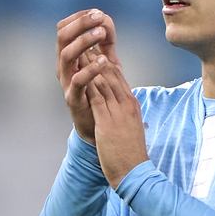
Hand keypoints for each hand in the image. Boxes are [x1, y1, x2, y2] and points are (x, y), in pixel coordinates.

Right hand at [56, 9, 121, 143]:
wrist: (98, 126)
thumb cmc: (101, 92)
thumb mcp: (106, 64)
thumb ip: (106, 43)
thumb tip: (106, 19)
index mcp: (68, 56)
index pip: (64, 28)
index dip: (79, 17)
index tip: (97, 13)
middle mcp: (63, 66)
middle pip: (62, 36)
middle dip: (80, 24)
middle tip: (99, 17)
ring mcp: (66, 82)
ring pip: (67, 55)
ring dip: (84, 41)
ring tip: (101, 34)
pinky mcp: (73, 98)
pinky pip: (78, 80)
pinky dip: (91, 68)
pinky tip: (105, 61)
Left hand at [85, 59, 148, 188]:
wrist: (135, 172)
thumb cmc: (132, 155)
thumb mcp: (131, 130)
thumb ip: (126, 116)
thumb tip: (121, 111)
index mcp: (132, 106)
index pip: (120, 79)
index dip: (107, 63)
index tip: (96, 52)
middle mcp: (127, 105)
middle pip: (112, 75)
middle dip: (98, 58)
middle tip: (86, 42)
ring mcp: (119, 113)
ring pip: (104, 82)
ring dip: (91, 65)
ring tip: (80, 51)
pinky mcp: (108, 122)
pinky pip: (97, 97)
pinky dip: (89, 83)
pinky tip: (79, 73)